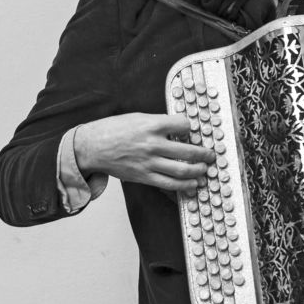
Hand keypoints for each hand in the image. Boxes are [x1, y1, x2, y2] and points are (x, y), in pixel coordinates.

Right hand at [74, 113, 213, 193]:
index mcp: (151, 125)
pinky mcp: (143, 176)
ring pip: (181, 170)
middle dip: (204, 154)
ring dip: (197, 171)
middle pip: (187, 151)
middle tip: (211, 154)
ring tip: (205, 170)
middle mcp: (152, 144)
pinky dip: (183, 186)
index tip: (193, 130)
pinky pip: (168, 184)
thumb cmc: (113, 129)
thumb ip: (158, 122)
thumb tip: (178, 128)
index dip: (191, 126)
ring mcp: (148, 162)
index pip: (183, 124)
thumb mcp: (138, 117)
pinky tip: (192, 185)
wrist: (92, 147)